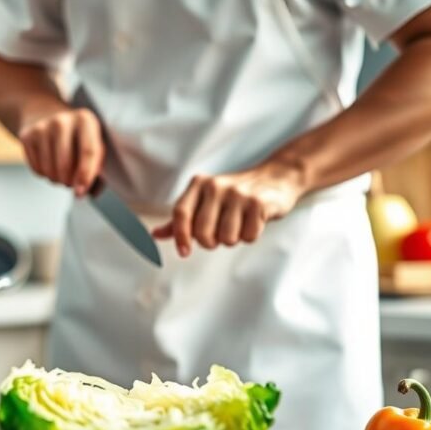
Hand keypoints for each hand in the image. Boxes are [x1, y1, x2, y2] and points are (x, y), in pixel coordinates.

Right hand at [18, 108, 104, 196]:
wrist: (46, 114)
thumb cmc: (76, 136)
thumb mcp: (93, 143)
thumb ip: (97, 168)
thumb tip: (88, 192)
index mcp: (85, 120)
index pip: (88, 151)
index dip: (85, 175)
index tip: (81, 191)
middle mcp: (62, 121)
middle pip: (65, 164)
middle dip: (68, 182)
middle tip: (71, 184)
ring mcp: (42, 127)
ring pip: (49, 169)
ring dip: (56, 180)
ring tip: (61, 174)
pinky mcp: (27, 136)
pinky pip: (36, 168)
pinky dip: (44, 174)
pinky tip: (49, 165)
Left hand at [152, 161, 307, 257]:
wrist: (275, 177)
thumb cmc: (233, 195)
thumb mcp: (205, 200)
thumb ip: (181, 219)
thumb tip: (155, 235)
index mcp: (198, 184)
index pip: (180, 213)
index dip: (180, 236)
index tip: (184, 252)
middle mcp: (216, 186)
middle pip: (202, 232)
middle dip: (211, 242)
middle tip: (220, 233)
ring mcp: (238, 193)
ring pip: (226, 238)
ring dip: (233, 239)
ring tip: (239, 224)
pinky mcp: (258, 203)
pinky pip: (248, 236)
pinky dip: (251, 236)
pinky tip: (254, 222)